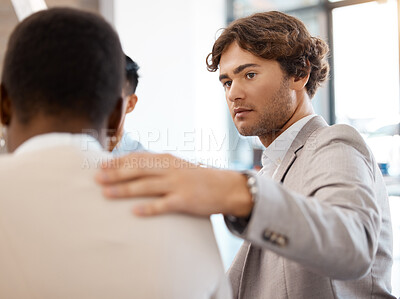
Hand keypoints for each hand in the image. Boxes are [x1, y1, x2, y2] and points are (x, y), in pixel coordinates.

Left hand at [95, 152, 253, 216]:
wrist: (225, 187)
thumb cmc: (198, 177)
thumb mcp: (178, 166)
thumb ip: (159, 166)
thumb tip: (134, 168)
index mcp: (167, 159)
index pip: (138, 158)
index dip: (118, 161)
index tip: (101, 165)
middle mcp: (170, 169)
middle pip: (138, 170)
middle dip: (115, 173)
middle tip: (96, 178)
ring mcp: (177, 184)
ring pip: (146, 186)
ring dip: (124, 189)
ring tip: (106, 193)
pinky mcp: (185, 200)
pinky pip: (163, 205)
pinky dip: (149, 208)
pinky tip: (135, 212)